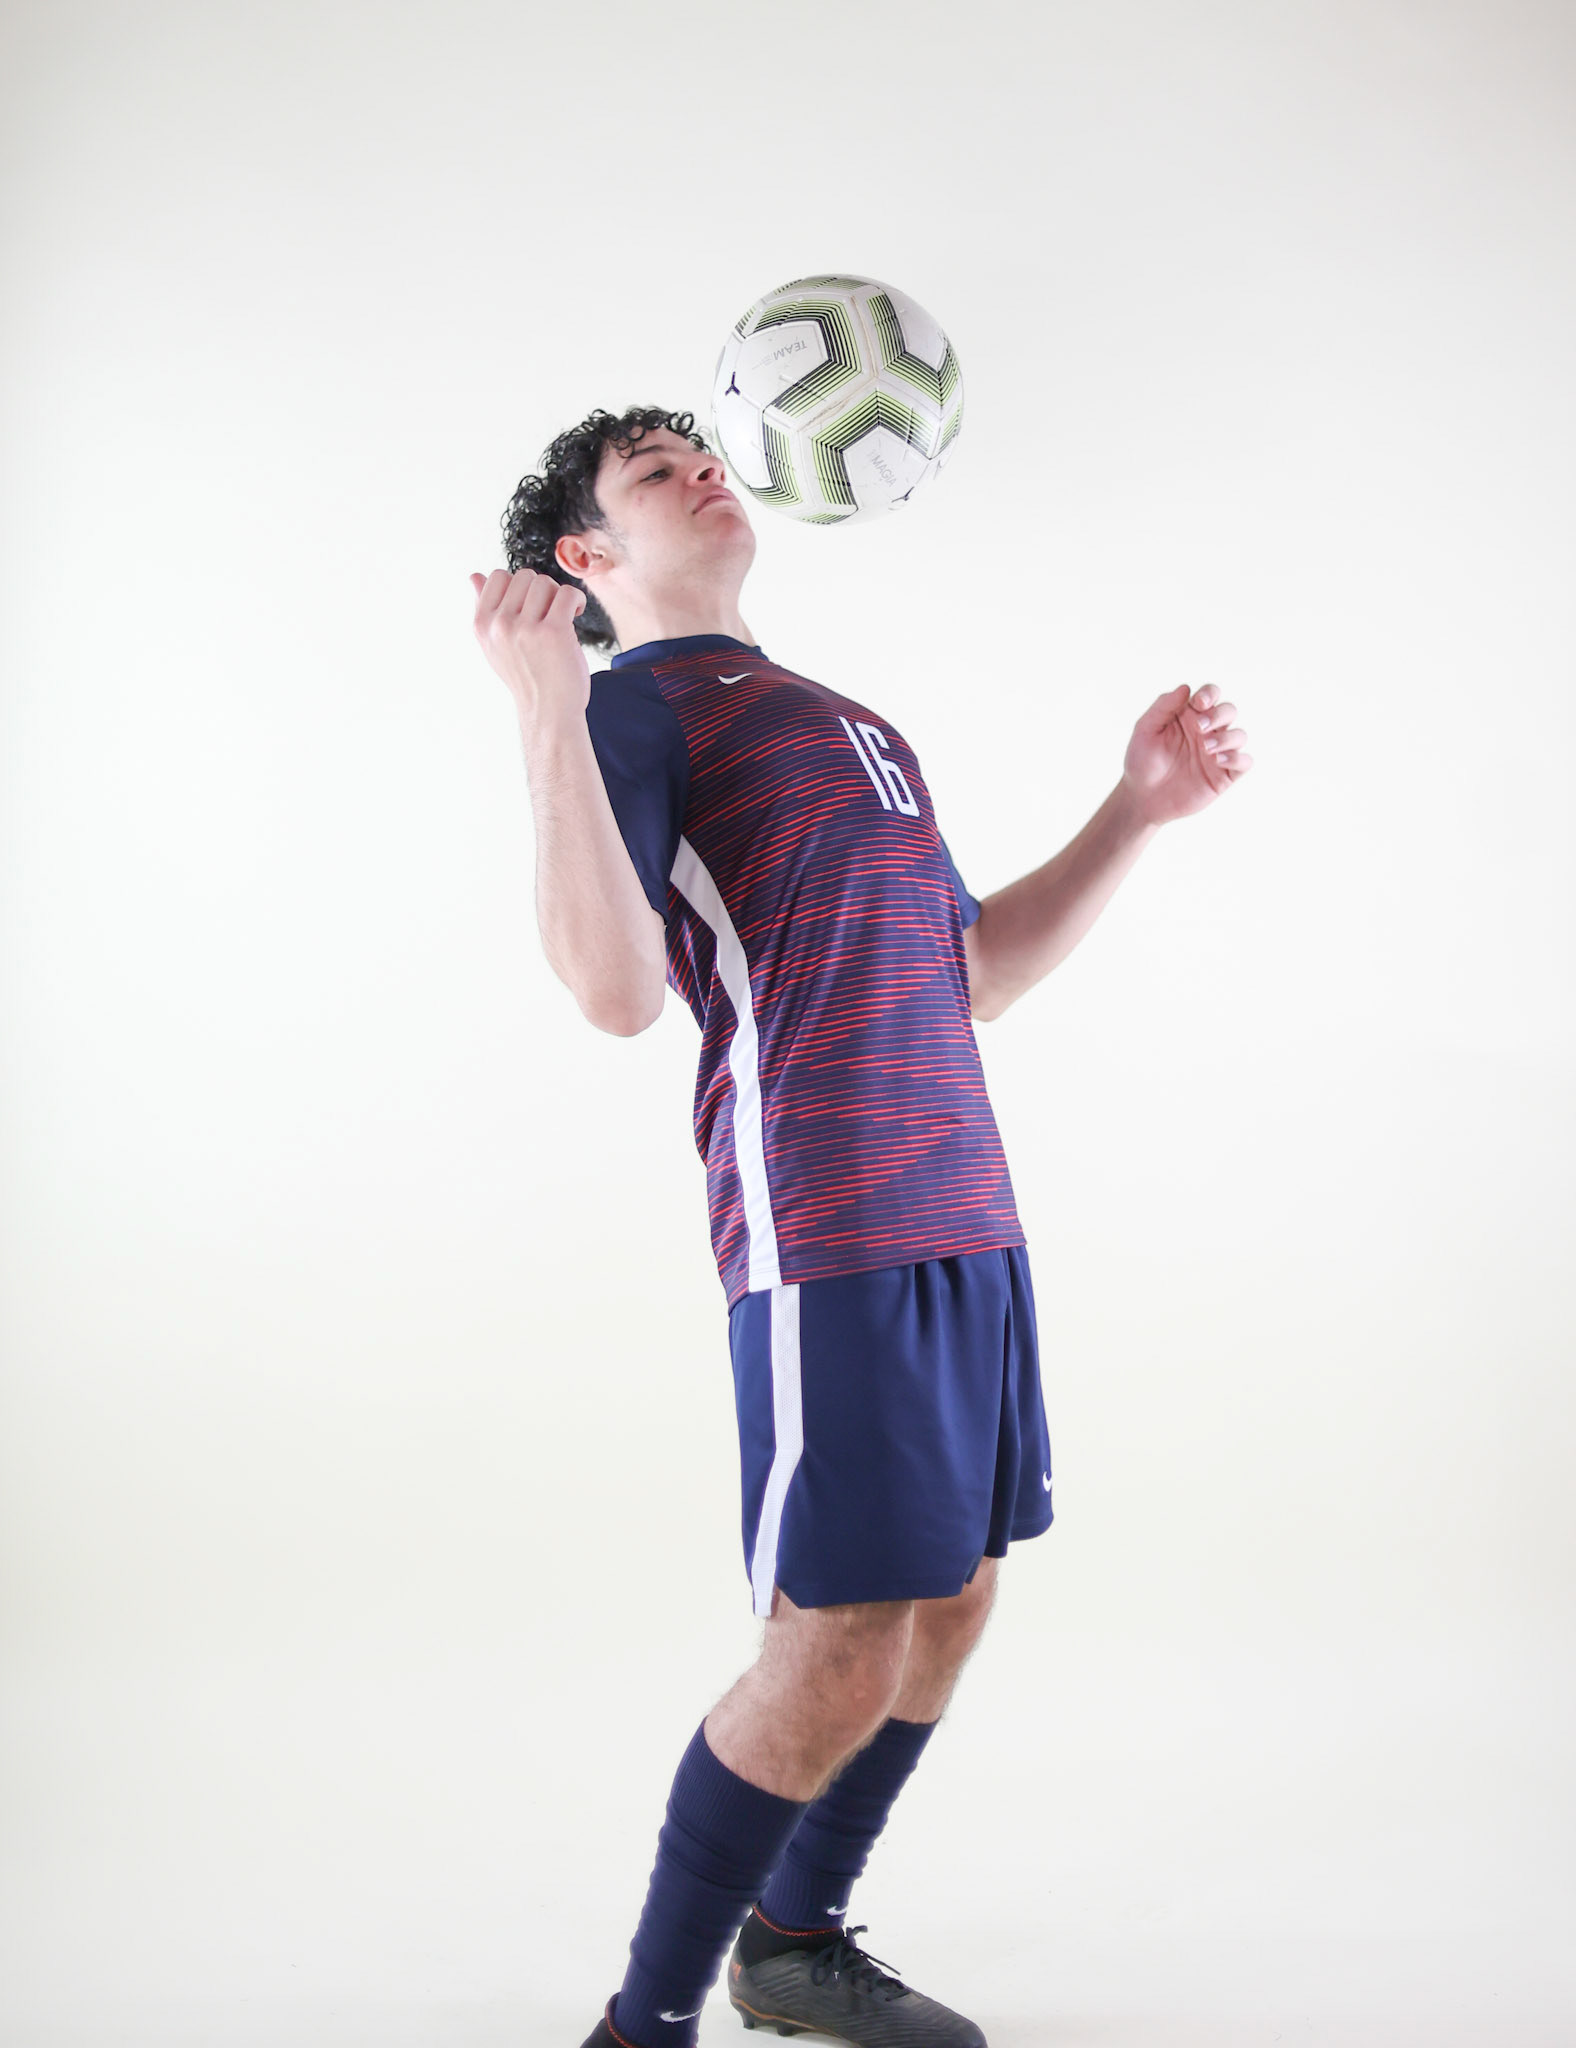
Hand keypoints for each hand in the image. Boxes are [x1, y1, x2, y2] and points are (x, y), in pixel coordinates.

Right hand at [469, 568, 590, 726]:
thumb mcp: (495, 645)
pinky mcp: (553, 632)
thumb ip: (485, 610)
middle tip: (550, 613)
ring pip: (546, 583)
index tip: (530, 606)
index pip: (497, 576)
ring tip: (563, 617)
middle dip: (542, 591)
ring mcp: (526, 628)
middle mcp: (500, 625)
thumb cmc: (526, 677)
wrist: (548, 712)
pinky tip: (575, 614)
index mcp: (482, 625)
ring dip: (559, 597)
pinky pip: (567, 593)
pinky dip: (576, 600)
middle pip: (525, 576)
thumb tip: (475, 576)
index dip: (519, 586)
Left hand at [1121, 682, 1252, 826]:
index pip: (1211, 694)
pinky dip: (1237, 758)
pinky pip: (1244, 762)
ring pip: (1240, 735)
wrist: (1142, 798)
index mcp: (1190, 716)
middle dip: (1219, 715)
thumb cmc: (1142, 761)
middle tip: (1200, 727)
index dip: (1210, 693)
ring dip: (1227, 738)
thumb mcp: (1146, 730)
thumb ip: (1163, 706)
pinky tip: (1218, 761)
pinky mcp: (1224, 775)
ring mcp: (1217, 753)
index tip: (1199, 703)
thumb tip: (1186, 687)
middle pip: (1229, 711)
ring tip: (1206, 748)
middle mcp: (1207, 731)